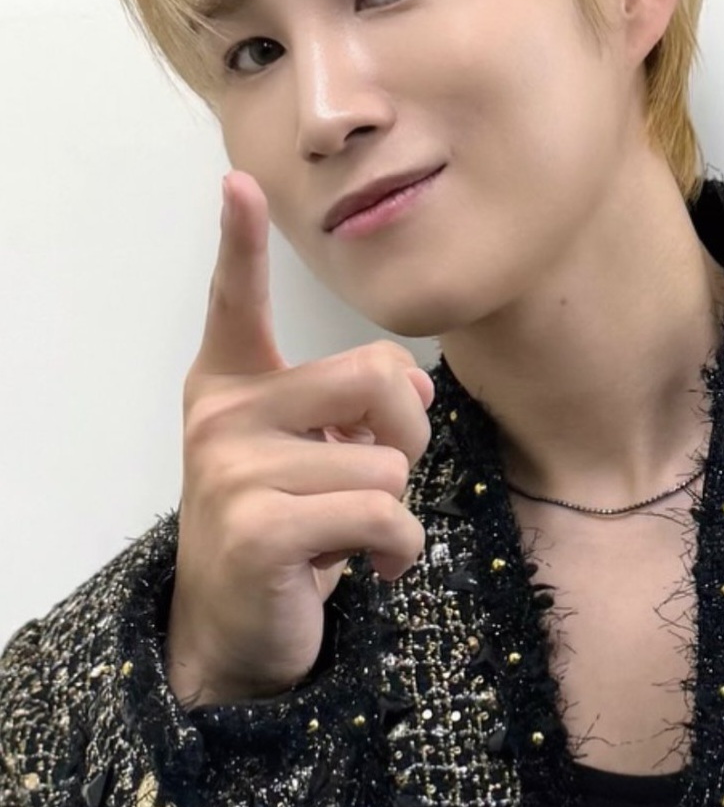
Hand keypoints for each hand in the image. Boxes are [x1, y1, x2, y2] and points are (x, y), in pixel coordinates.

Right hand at [165, 170, 433, 707]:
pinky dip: (399, 549)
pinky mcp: (258, 529)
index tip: (240, 181)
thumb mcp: (310, 449)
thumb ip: (349, 402)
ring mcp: (232, 469)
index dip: (240, 237)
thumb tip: (416, 380)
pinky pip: (384, 514)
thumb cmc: (284, 521)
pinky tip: (368, 566)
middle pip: (374, 374)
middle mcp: (223, 413)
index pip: (235, 296)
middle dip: (410, 430)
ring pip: (389, 461)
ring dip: (397, 506)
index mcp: (232, 381)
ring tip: (351, 530)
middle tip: (385, 472)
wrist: (236, 625)